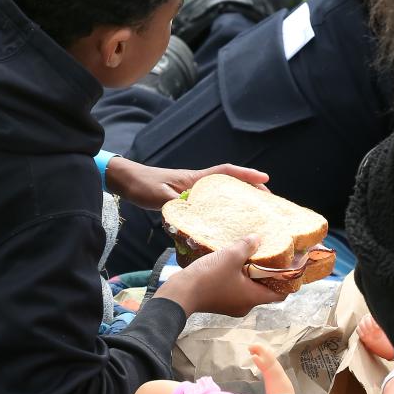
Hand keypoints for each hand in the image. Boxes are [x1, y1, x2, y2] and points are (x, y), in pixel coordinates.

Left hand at [105, 158, 269, 210]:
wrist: (126, 180)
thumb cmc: (143, 185)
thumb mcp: (160, 197)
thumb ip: (175, 207)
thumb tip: (190, 220)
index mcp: (195, 179)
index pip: (226, 172)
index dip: (246, 175)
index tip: (265, 179)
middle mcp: (197, 183)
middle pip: (230, 182)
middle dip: (249, 188)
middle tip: (267, 201)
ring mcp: (192, 190)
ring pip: (222, 192)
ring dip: (237, 198)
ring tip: (252, 212)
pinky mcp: (186, 197)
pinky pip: (210, 202)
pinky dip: (221, 208)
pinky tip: (223, 221)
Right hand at [155, 237, 285, 316]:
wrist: (179, 293)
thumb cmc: (209, 277)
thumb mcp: (232, 256)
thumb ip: (248, 246)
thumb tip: (257, 239)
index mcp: (253, 298)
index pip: (280, 294)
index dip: (287, 281)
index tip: (289, 267)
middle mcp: (245, 306)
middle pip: (265, 290)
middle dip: (267, 273)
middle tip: (270, 256)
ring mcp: (232, 306)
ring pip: (249, 289)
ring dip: (251, 274)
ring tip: (251, 256)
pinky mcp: (220, 302)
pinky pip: (236, 289)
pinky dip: (238, 278)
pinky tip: (234, 263)